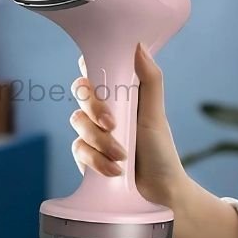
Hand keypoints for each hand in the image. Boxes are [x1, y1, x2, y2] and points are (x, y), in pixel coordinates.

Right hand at [70, 43, 188, 206]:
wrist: (159, 192)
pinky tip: (114, 169)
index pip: (95, 70)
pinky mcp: (84, 155)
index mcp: (119, 93)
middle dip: (94, 108)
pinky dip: (96, 159)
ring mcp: (91, 132)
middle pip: (81, 92)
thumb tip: (138, 46)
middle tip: (112, 124)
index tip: (96, 75)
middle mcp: (102, 109)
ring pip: (77, 121)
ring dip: (99, 139)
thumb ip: (148, 80)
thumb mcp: (155, 113)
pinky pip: (78, 148)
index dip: (89, 67)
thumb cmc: (160, 150)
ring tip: (121, 155)